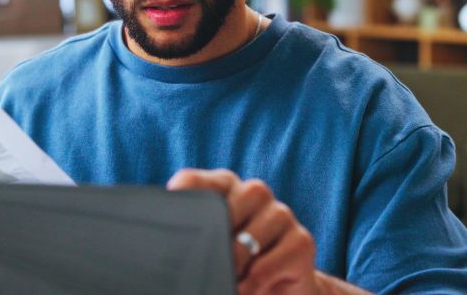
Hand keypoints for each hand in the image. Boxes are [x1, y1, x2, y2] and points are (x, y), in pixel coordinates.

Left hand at [168, 168, 319, 294]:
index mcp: (223, 186)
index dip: (178, 199)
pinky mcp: (301, 241)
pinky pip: (270, 262)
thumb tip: (165, 248)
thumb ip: (192, 239)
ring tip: (223, 283)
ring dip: (232, 265)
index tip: (168, 219)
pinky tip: (243, 290)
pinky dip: (252, 282)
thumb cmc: (235, 267)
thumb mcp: (209, 249)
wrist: (282, 292)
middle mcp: (254, 192)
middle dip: (210, 242)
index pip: (193, 182)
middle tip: (201, 264)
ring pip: (249, 235)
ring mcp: (280, 214)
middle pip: (224, 207)